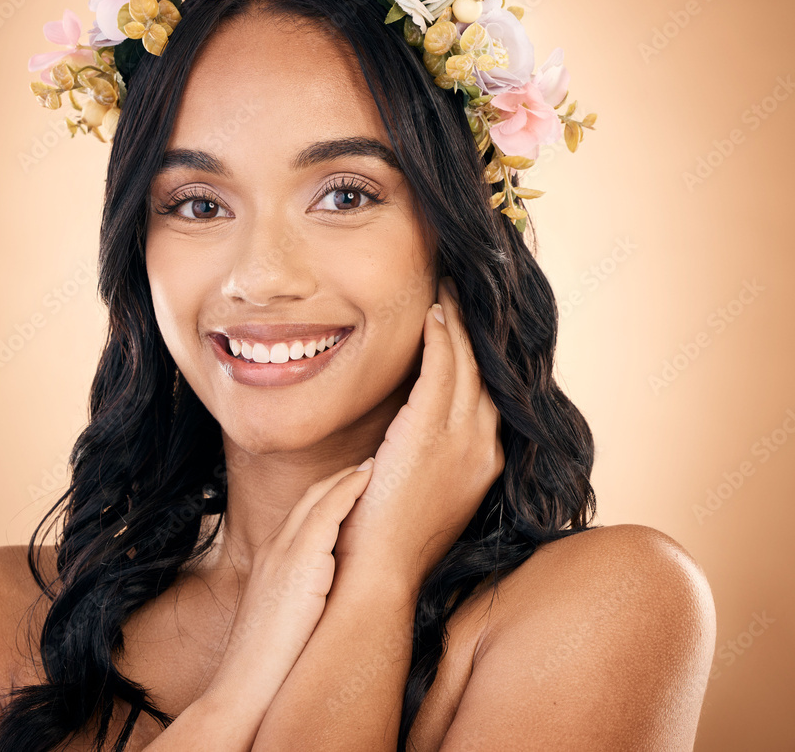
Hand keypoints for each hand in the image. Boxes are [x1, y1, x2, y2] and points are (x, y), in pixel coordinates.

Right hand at [202, 460, 375, 716]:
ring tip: (374, 465)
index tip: (352, 484)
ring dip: (348, 477)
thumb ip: (302, 596)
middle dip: (339, 479)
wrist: (243, 687)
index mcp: (269, 560)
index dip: (328, 495)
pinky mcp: (299, 561)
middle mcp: (273, 547)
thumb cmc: (267, 665)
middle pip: (309, 497)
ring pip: (318, 497)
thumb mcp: (285, 619)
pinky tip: (368, 479)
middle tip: (369, 465)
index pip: (301, 513)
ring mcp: (283, 551)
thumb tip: (330, 597)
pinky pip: (327, 512)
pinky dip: (348, 490)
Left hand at [334, 276, 504, 588]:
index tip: (466, 327)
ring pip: (467, 363)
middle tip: (461, 293)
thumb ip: (428, 454)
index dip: (478, 356)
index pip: (487, 395)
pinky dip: (440, 336)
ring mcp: (465, 441)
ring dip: (456, 322)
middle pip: (485, 372)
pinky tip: (431, 313)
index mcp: (483, 463)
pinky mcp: (433, 434)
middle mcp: (485, 448)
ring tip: (446, 290)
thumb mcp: (421, 489)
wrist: (378, 574)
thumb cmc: (385, 534)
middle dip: (473, 330)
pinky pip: (443, 368)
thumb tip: (411, 427)